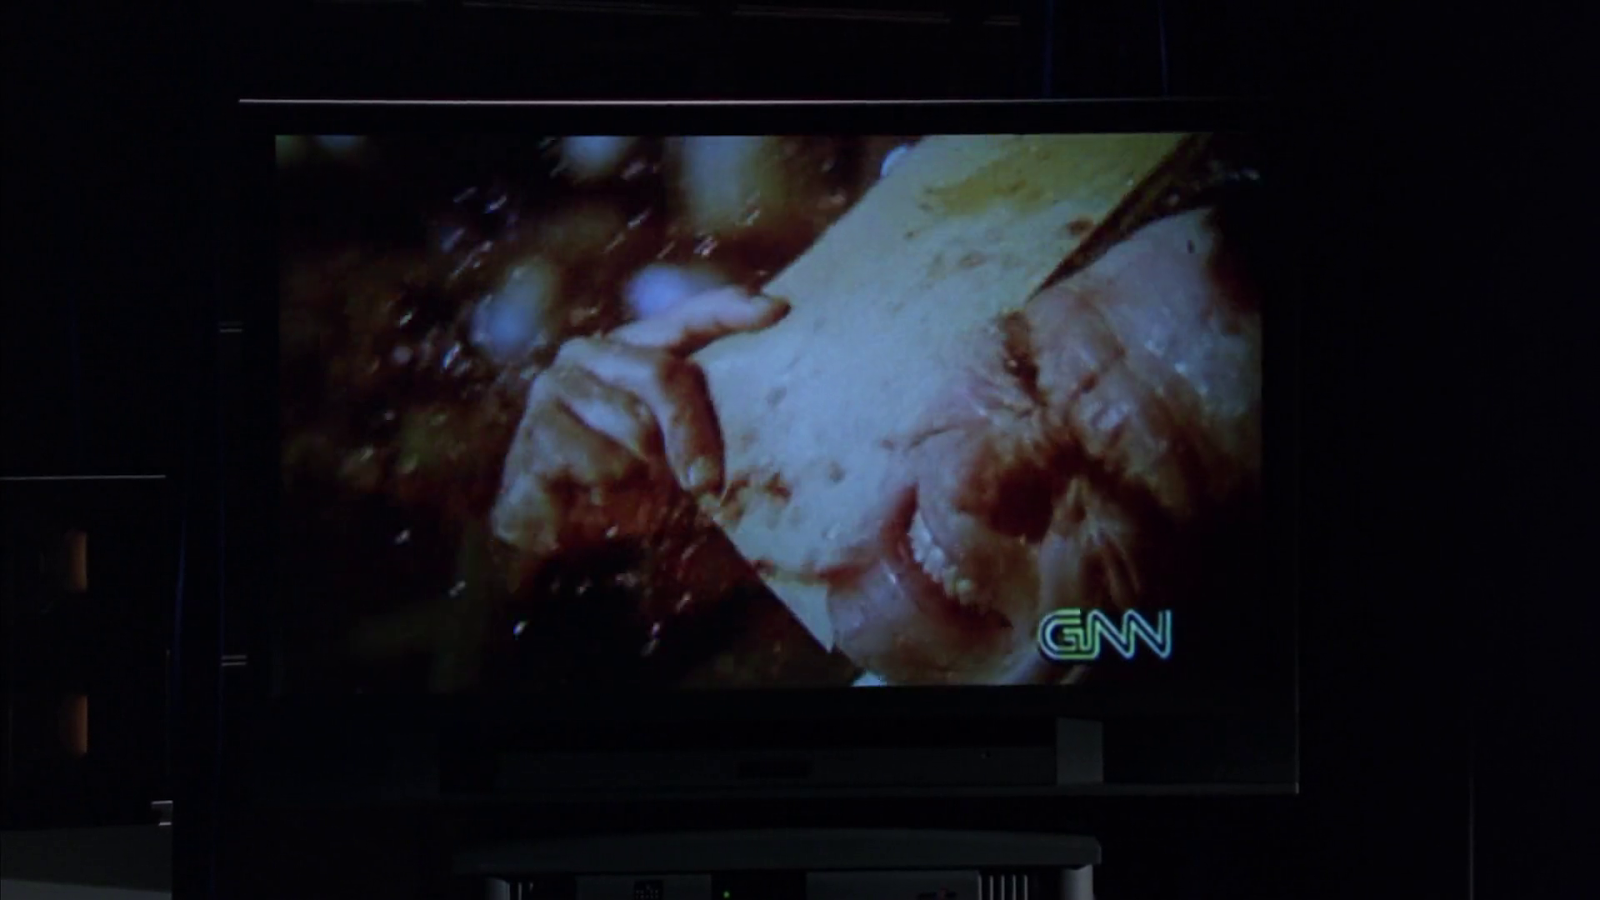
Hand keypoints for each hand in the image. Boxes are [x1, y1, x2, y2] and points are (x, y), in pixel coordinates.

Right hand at [490, 287, 789, 568]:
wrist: (553, 532)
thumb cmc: (625, 486)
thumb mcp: (675, 454)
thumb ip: (703, 429)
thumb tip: (761, 428)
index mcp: (636, 349)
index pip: (690, 317)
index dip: (730, 310)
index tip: (777, 311)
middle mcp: (594, 354)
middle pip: (663, 374)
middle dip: (692, 434)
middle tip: (707, 484)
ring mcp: (558, 385)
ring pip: (633, 427)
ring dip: (645, 474)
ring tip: (632, 492)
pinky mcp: (535, 430)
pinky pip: (599, 462)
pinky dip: (611, 493)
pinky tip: (595, 498)